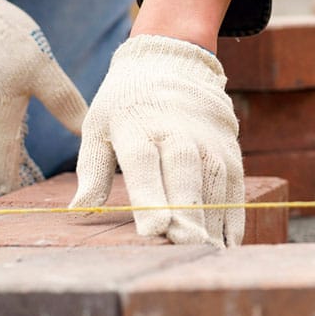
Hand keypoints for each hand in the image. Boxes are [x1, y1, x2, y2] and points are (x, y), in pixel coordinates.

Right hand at [0, 0, 87, 192]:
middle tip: (23, 195)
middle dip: (6, 178)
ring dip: (3, 160)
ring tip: (21, 176)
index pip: (1, 166)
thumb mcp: (46, 73)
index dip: (11, 186)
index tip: (20, 204)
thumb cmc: (12, 43)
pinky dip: (1, 139)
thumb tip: (87, 131)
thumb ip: (66, 104)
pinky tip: (15, 139)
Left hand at [70, 34, 244, 246]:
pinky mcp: (229, 148)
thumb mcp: (98, 125)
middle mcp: (177, 132)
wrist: (172, 60)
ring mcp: (207, 140)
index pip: (144, 163)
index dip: (151, 197)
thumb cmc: (125, 102)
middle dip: (187, 213)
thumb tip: (79, 209)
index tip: (154, 230)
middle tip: (186, 248)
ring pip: (214, 182)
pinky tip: (227, 244)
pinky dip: (233, 216)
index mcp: (137, 126)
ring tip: (206, 256)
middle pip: (184, 174)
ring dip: (212, 221)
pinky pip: (235, 185)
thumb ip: (91, 169)